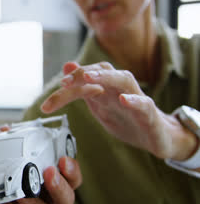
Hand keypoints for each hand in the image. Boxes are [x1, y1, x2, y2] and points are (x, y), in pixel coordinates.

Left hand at [0, 156, 81, 203]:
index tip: (64, 159)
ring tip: (20, 194)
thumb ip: (4, 181)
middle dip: (59, 185)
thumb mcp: (1, 194)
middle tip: (49, 172)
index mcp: (50, 194)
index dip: (70, 170)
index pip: (68, 181)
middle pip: (67, 199)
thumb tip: (0, 164)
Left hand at [40, 62, 197, 160]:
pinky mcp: (150, 113)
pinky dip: (134, 100)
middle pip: (101, 72)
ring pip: (123, 80)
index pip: (83, 80)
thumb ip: (82, 88)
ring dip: (105, 76)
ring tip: (89, 77)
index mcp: (104, 88)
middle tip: (65, 82)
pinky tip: (124, 99)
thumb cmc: (126, 119)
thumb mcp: (100, 104)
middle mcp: (119, 88)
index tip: (47, 105)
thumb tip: (66, 66)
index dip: (65, 88)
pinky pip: (144, 103)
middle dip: (82, 74)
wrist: (157, 137)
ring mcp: (136, 99)